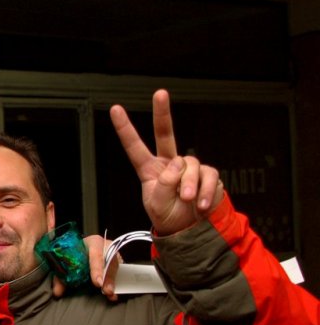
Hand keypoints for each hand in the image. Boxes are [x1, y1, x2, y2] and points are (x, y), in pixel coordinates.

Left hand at [51, 234, 118, 301]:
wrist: (83, 246)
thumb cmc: (75, 252)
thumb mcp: (66, 261)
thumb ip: (60, 276)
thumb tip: (57, 292)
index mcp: (93, 242)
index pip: (96, 255)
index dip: (97, 269)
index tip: (97, 282)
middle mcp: (106, 246)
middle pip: (110, 261)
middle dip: (108, 278)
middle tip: (107, 291)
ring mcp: (114, 253)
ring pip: (116, 267)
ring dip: (113, 282)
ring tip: (111, 294)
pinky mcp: (118, 261)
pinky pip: (120, 271)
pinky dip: (117, 282)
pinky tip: (115, 292)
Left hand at [109, 89, 223, 234]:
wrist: (190, 231)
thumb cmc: (169, 216)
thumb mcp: (157, 204)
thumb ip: (164, 184)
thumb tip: (179, 164)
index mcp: (150, 170)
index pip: (135, 147)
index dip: (125, 129)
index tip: (115, 109)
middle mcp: (169, 164)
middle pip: (165, 133)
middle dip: (162, 112)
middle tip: (160, 93)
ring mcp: (189, 167)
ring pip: (190, 165)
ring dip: (189, 184)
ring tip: (187, 201)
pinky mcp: (208, 175)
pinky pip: (208, 176)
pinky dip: (205, 191)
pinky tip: (201, 204)